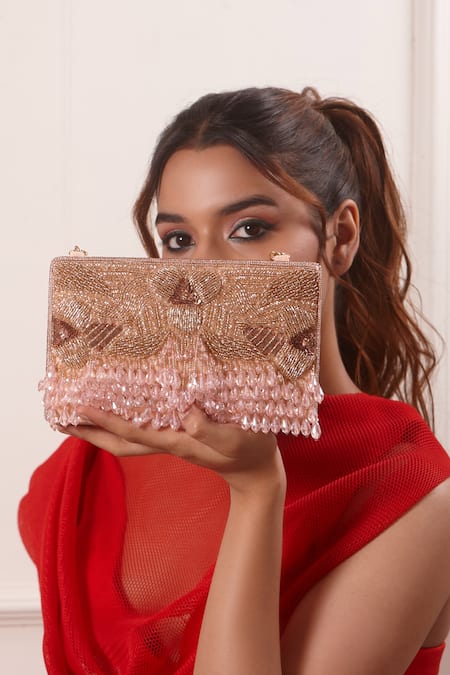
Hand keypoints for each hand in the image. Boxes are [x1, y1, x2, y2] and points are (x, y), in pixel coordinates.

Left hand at [60, 406, 284, 493]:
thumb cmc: (250, 451)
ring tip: (78, 414)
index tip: (78, 408)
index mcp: (176, 443)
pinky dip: (123, 422)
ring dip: (100, 429)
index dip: (103, 421)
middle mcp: (167, 442)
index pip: (130, 433)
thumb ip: (210, 430)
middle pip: (118, 443)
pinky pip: (142, 429)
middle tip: (60, 418)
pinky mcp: (179, 435)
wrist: (258, 471)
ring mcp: (172, 440)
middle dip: (89, 432)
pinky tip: (120, 408)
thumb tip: (184, 415)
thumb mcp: (235, 439)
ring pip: (127, 438)